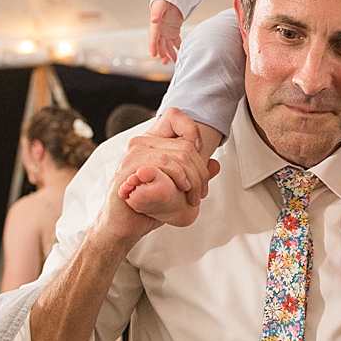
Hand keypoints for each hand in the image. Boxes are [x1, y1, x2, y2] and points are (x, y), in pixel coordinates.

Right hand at [104, 108, 219, 243]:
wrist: (126, 224)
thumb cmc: (148, 205)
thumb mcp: (179, 188)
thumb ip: (196, 174)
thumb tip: (215, 164)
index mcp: (153, 141)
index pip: (174, 116)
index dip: (192, 130)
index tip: (199, 151)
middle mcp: (141, 143)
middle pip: (186, 145)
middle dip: (200, 172)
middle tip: (200, 193)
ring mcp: (134, 155)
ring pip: (178, 156)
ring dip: (192, 180)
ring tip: (190, 196)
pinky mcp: (129, 169)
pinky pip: (162, 164)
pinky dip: (178, 178)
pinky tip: (178, 190)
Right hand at [148, 0, 184, 64]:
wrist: (171, 0)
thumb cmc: (164, 2)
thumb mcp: (160, 6)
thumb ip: (157, 12)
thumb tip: (154, 19)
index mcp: (155, 25)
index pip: (153, 37)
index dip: (153, 46)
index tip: (153, 54)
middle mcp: (159, 31)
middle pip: (159, 44)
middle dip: (162, 54)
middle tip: (164, 62)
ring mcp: (166, 33)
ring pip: (167, 46)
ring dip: (170, 54)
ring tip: (174, 62)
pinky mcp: (173, 33)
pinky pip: (175, 42)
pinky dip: (178, 48)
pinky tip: (181, 54)